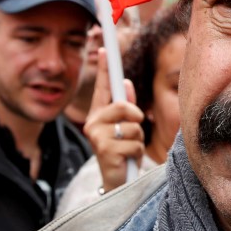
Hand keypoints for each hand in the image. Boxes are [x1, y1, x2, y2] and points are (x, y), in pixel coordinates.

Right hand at [84, 47, 144, 191]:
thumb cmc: (122, 152)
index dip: (104, 68)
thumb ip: (126, 106)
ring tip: (128, 149)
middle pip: (123, 106)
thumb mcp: (126, 128)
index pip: (102, 88)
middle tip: (134, 129)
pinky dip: (137, 153)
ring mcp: (96, 136)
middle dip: (136, 118)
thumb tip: (125, 83)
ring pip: (132, 127)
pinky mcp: (104, 150)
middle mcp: (93, 123)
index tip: (104, 48)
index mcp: (98, 114)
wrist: (115, 182)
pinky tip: (127, 160)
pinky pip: (134, 143)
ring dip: (138, 140)